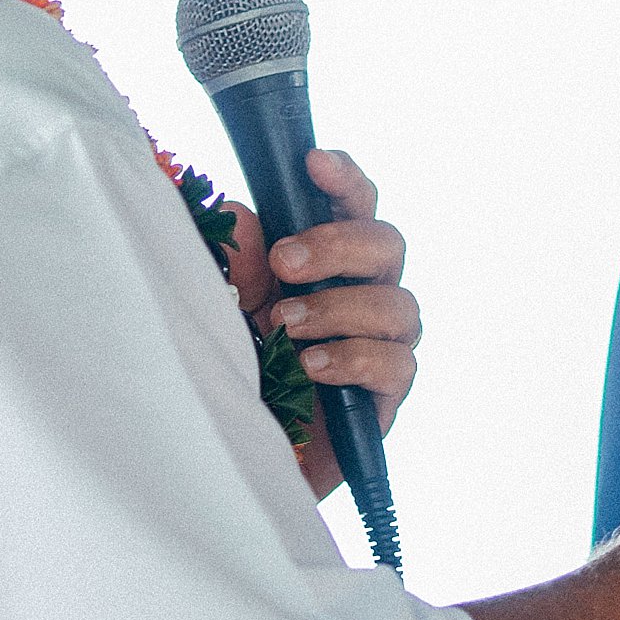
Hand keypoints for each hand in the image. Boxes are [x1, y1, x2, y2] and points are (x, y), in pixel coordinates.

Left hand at [220, 148, 420, 498]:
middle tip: (285, 265)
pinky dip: (353, 358)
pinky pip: (396, 364)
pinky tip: (311, 366)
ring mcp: (382, 342)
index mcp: (329, 261)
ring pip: (398, 305)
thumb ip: (236, 263)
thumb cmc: (232, 368)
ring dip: (339, 309)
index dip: (344, 179)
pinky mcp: (385, 395)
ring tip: (285, 328)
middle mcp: (365, 293)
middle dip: (338, 247)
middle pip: (387, 244)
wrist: (233, 456)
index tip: (312, 163)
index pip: (354, 205)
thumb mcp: (221, 308)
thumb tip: (243, 214)